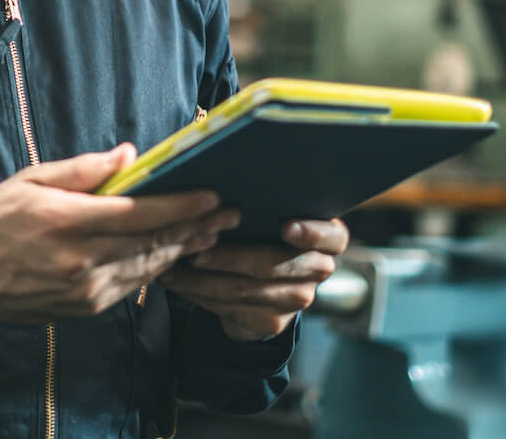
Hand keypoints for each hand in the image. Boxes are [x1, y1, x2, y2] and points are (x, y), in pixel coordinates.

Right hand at [0, 144, 238, 349]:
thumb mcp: (31, 180)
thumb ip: (83, 169)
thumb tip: (129, 154)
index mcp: (66, 221)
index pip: (138, 213)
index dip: (181, 206)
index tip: (212, 194)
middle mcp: (79, 260)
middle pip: (153, 243)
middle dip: (196, 228)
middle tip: (230, 212)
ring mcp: (83, 289)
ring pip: (148, 268)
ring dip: (185, 250)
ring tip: (214, 232)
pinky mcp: (84, 308)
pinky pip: (131, 286)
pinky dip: (157, 269)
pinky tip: (175, 255)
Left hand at [158, 218, 349, 341]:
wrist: (264, 284)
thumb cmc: (263, 231)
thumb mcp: (270, 215)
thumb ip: (263, 203)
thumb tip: (224, 183)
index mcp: (328, 238)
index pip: (332, 236)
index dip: (311, 233)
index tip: (286, 227)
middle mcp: (319, 269)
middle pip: (274, 264)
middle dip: (230, 257)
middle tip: (196, 250)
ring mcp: (298, 299)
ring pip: (246, 289)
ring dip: (203, 279)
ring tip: (174, 266)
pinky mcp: (274, 322)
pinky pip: (232, 309)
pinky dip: (201, 295)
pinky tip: (179, 283)